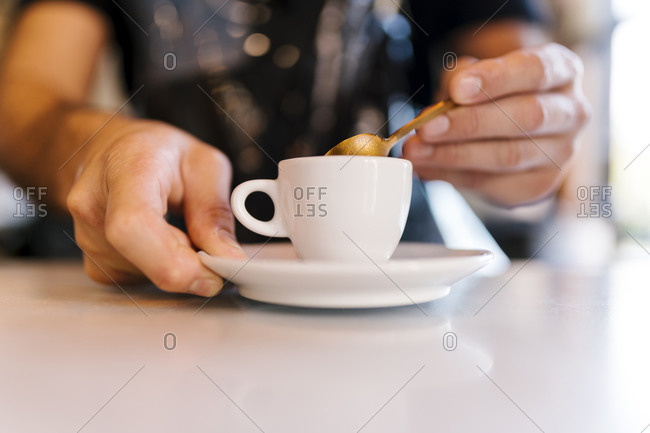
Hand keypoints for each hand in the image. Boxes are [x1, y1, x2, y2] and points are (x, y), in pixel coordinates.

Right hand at [66, 120, 245, 296]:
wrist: (113, 149)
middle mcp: (94, 203)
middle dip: (188, 265)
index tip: (211, 275)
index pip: (132, 225)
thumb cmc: (158, 151)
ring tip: (180, 229)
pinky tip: (163, 241)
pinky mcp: (92, 261)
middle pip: (140, 259)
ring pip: (144, 275)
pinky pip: (137, 279)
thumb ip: (215, 212)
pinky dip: (162, 268)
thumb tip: (228, 259)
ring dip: (177, 264)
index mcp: (125, 168)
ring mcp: (85, 235)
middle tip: (210, 247)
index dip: (174, 262)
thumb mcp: (204, 164)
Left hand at [402, 43, 590, 205]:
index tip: (458, 89)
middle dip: (471, 123)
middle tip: (428, 127)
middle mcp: (571, 112)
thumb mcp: (475, 74)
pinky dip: (453, 174)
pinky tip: (427, 166)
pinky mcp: (539, 185)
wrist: (511, 130)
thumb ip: (460, 81)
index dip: (497, 79)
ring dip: (455, 154)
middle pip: (526, 117)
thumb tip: (439, 108)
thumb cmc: (495, 95)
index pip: (536, 71)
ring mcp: (561, 152)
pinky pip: (492, 182)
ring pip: (509, 155)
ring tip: (418, 150)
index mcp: (562, 71)